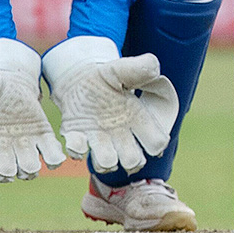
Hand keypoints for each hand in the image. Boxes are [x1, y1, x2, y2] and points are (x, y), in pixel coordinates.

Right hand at [0, 38, 64, 181]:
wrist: (16, 86)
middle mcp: (3, 148)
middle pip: (5, 172)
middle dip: (9, 170)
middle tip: (12, 165)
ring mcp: (24, 147)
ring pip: (28, 169)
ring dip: (30, 168)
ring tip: (32, 161)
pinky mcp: (43, 140)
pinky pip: (50, 157)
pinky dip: (54, 160)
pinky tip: (53, 155)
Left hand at [42, 36, 178, 174]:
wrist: (79, 80)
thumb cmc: (106, 78)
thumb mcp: (122, 69)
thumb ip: (140, 68)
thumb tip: (155, 68)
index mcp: (138, 120)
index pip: (156, 143)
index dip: (155, 144)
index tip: (145, 132)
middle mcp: (121, 136)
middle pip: (133, 161)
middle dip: (129, 158)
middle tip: (122, 142)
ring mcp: (99, 139)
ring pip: (106, 164)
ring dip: (104, 159)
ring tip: (98, 141)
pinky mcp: (77, 137)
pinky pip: (77, 150)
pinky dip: (77, 149)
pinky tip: (79, 139)